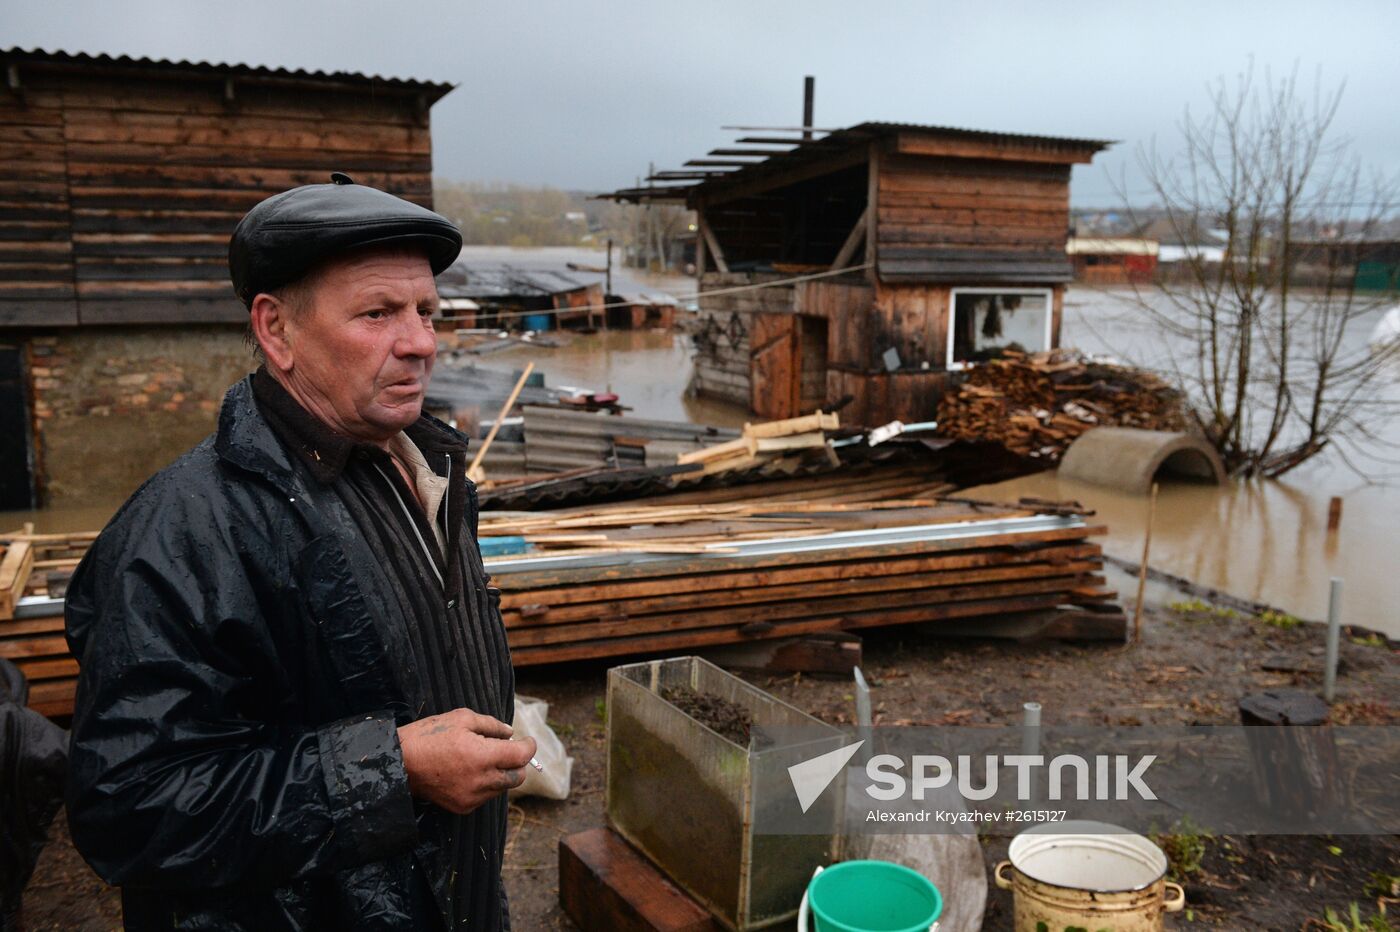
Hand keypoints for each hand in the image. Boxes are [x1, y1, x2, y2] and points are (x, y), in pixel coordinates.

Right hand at [396, 709, 536, 814]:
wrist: (400, 763)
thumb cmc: (428, 736)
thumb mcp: (461, 718)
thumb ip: (491, 725)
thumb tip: (510, 733)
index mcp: (482, 756)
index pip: (521, 756)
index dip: (529, 746)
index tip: (527, 740)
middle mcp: (481, 781)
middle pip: (517, 777)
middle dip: (517, 762)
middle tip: (506, 750)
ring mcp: (472, 797)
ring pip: (501, 788)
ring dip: (500, 774)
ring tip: (481, 759)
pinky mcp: (462, 807)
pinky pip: (485, 796)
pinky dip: (485, 784)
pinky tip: (468, 772)